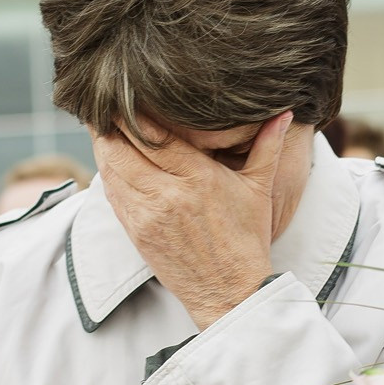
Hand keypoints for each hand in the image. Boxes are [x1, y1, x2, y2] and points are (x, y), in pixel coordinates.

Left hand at [93, 112, 296, 330]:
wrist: (229, 291)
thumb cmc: (246, 239)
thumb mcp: (259, 189)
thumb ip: (267, 146)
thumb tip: (283, 112)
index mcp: (199, 177)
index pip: (155, 134)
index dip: (133, 111)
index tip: (125, 93)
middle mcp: (169, 194)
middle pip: (123, 147)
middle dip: (110, 123)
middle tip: (103, 102)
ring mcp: (148, 215)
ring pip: (111, 168)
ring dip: (103, 145)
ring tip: (100, 123)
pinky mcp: (135, 232)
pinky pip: (111, 193)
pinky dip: (106, 172)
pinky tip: (108, 157)